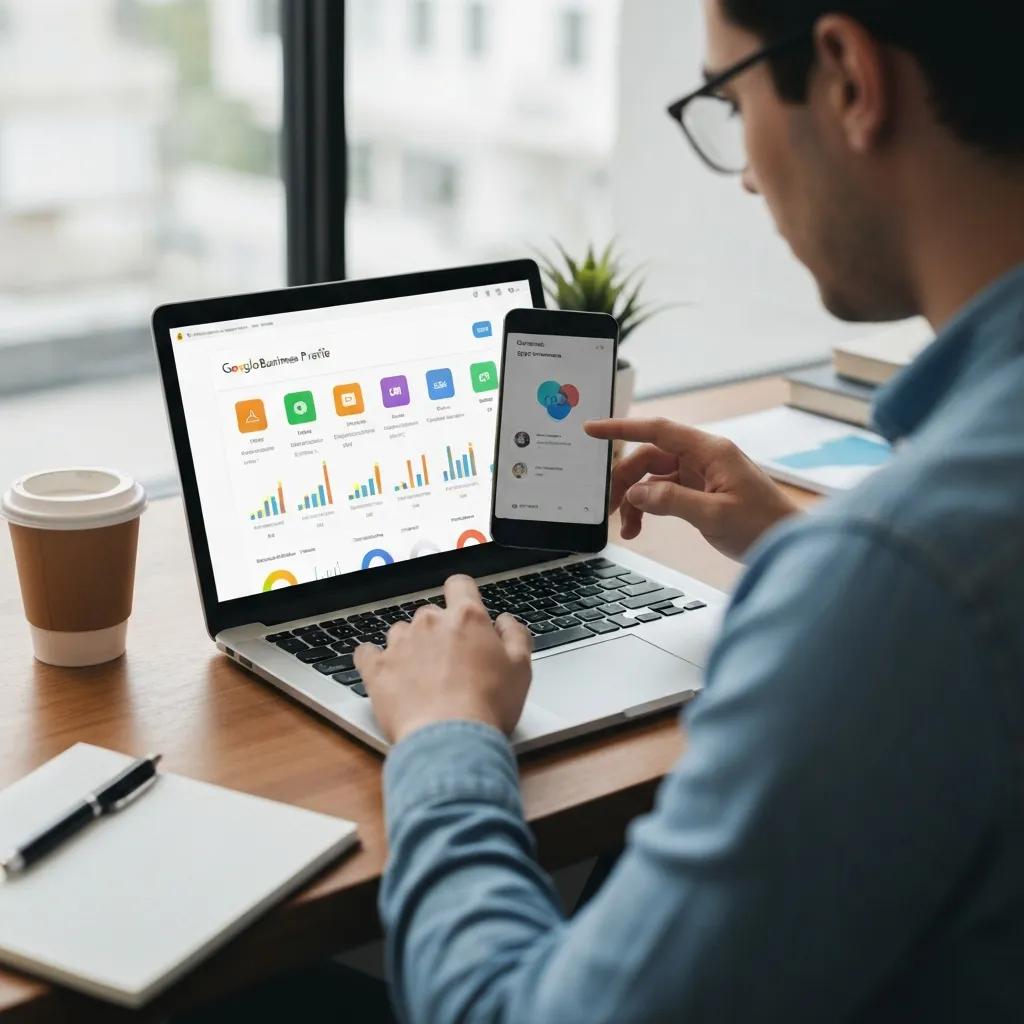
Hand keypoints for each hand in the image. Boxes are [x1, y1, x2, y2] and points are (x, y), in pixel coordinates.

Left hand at [355, 574, 533, 744]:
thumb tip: (505, 622)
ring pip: (401, 632)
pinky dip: (374, 659)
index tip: (463, 608)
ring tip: (422, 677)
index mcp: (467, 618)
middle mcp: (430, 623)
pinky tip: (385, 671)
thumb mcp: (521, 668)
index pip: (459, 585)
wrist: (451, 740)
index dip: (462, 594)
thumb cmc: (488, 706)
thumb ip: (515, 635)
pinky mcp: (376, 669)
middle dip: (439, 632)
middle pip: (430, 614)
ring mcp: (400, 644)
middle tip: (451, 662)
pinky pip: (367, 653)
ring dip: (410, 647)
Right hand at [584, 417, 799, 560]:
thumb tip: (637, 493)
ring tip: (628, 529)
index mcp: (710, 451)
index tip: (593, 429)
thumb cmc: (764, 526)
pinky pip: (665, 492)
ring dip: (636, 499)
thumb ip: (671, 501)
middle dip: (625, 480)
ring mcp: (703, 474)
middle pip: (650, 457)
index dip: (622, 428)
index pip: (657, 430)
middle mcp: (704, 457)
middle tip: (610, 508)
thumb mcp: (714, 515)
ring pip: (654, 477)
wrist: (789, 543)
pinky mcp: (702, 491)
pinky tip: (641, 526)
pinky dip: (650, 507)